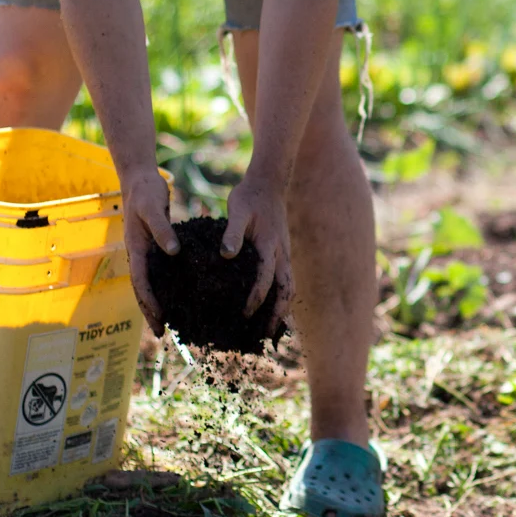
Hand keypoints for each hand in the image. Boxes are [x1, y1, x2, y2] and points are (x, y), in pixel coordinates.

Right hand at [121, 165, 176, 334]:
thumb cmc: (146, 192)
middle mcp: (139, 254)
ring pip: (151, 283)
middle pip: (143, 290)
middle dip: (151, 311)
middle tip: (162, 333)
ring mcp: (147, 252)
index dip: (149, 302)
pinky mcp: (156, 247)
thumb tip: (173, 252)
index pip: (140, 282)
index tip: (159, 319)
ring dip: (158, 303)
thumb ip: (163, 229)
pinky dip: (167, 286)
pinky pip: (161, 272)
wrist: (141, 178)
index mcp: (136, 248)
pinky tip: (180, 295)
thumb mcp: (153, 208)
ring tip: (170, 322)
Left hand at [221, 172, 292, 322]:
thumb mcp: (236, 210)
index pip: (266, 279)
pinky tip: (271, 306)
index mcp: (269, 245)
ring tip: (271, 328)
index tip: (245, 314)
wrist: (269, 182)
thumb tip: (226, 254)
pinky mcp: (282, 253)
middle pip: (286, 290)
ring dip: (282, 309)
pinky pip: (286, 279)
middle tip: (265, 334)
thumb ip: (232, 233)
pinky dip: (281, 296)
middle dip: (278, 314)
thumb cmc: (249, 197)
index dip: (256, 299)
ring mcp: (285, 254)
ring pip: (290, 287)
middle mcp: (282, 253)